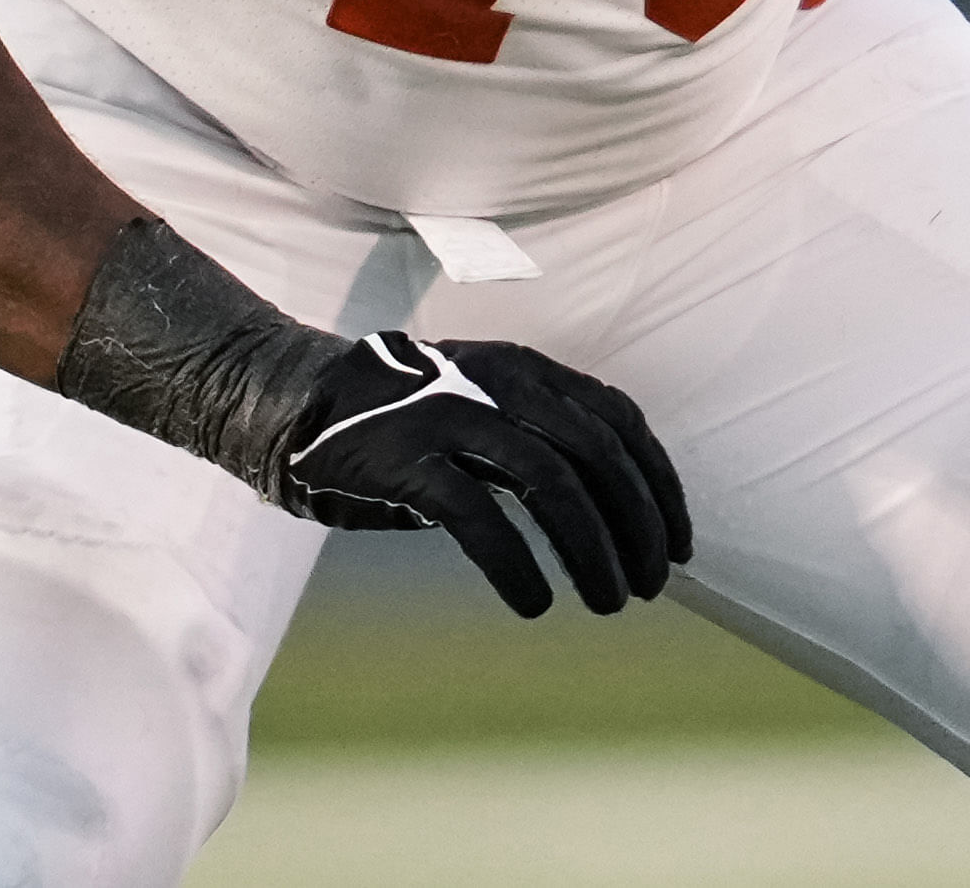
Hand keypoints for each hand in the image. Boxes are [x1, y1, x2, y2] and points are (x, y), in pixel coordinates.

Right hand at [271, 331, 694, 618]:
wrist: (291, 402)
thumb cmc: (398, 423)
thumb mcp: (481, 410)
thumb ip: (538, 441)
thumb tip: (611, 515)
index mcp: (526, 368)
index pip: (619, 420)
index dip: (660, 484)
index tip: (678, 544)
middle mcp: (498, 381)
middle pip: (596, 452)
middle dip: (636, 524)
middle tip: (649, 586)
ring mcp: (450, 415)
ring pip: (549, 481)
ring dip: (591, 548)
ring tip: (608, 602)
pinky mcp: (405, 459)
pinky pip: (476, 515)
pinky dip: (515, 563)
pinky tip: (535, 601)